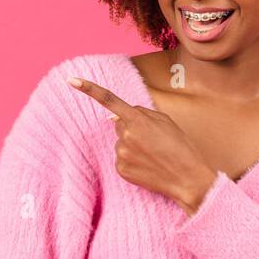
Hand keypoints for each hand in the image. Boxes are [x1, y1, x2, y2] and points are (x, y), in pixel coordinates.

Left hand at [66, 76, 217, 214]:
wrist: (187, 179)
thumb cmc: (179, 146)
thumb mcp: (165, 121)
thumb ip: (139, 113)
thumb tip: (111, 116)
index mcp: (138, 119)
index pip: (109, 99)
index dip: (89, 89)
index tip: (71, 80)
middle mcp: (125, 135)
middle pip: (119, 124)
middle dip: (132, 128)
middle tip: (153, 140)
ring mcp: (121, 153)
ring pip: (120, 142)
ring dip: (132, 145)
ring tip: (153, 154)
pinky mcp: (120, 170)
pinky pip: (121, 159)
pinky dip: (131, 160)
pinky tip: (147, 165)